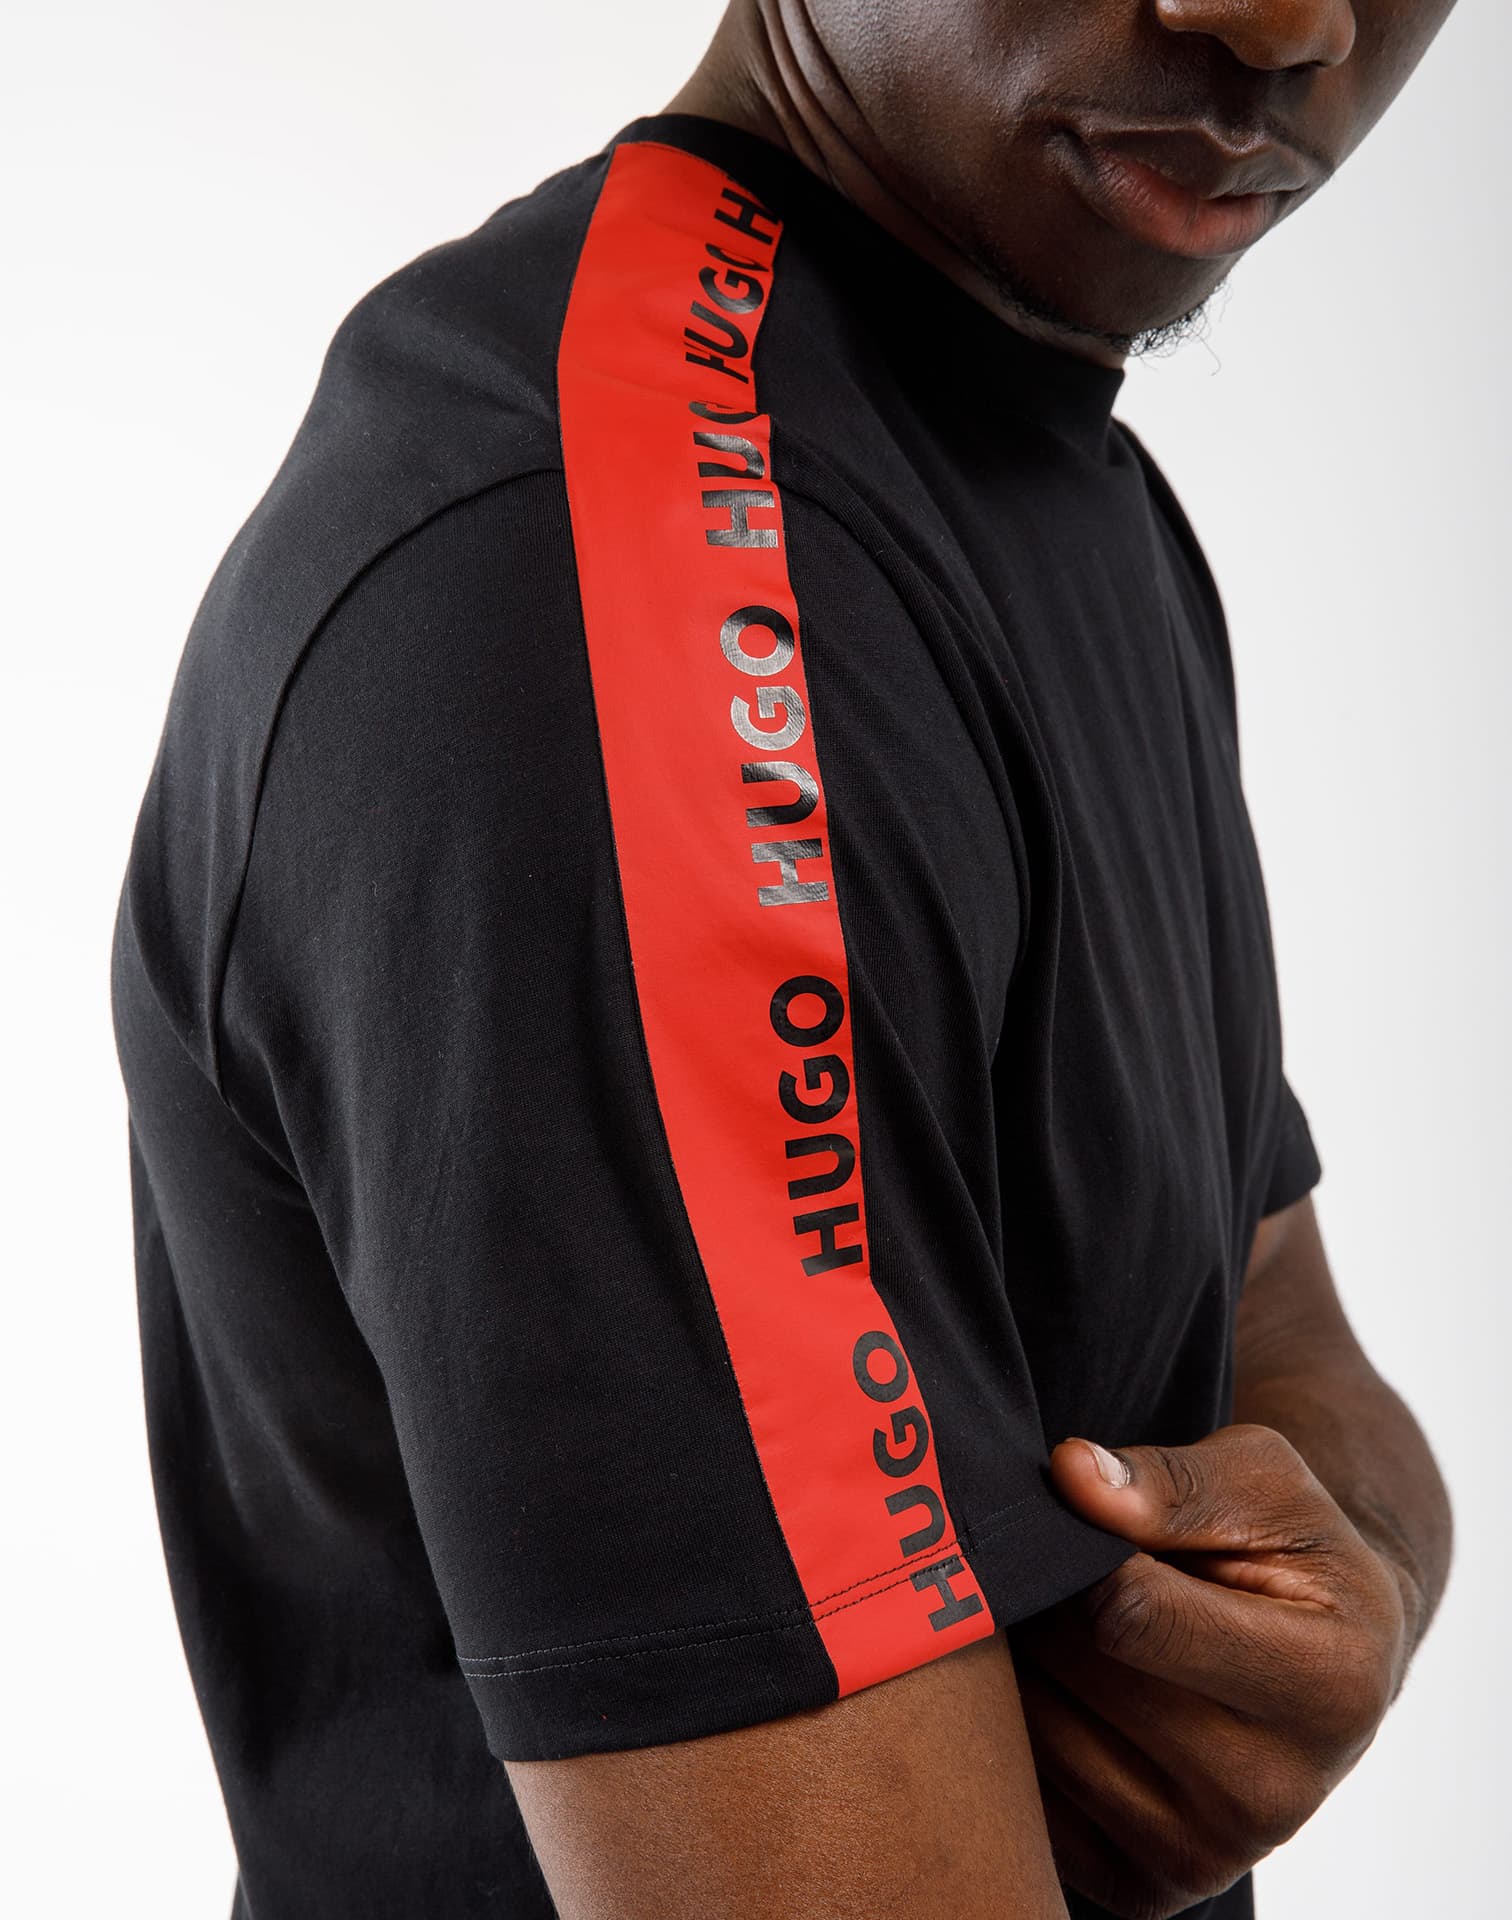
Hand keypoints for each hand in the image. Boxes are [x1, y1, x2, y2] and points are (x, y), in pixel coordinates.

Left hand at [1009, 1424, 1419, 1919]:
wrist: (1325, 1661)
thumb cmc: (1289, 1554)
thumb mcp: (1263, 1484)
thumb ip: (1170, 1480)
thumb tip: (1070, 1476)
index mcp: (1325, 1685)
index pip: (1132, 1614)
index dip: (1082, 1548)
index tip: (1079, 1515)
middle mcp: (1276, 1793)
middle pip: (1078, 1672)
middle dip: (1047, 1595)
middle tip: (1058, 1558)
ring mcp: (1211, 1853)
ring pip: (1039, 1734)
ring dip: (1022, 1659)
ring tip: (1064, 1618)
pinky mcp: (1150, 1887)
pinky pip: (1030, 1795)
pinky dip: (1020, 1732)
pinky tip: (1064, 1685)